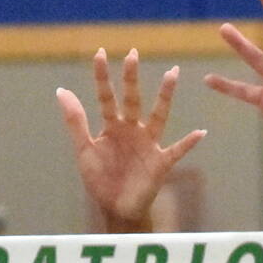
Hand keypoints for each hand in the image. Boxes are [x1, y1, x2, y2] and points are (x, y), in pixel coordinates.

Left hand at [56, 49, 205, 234]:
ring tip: (172, 74)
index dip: (102, 77)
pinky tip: (200, 132)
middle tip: (132, 53)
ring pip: (158, 115)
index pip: (106, 96)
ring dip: (165, 96)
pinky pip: (177, 150)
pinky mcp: (160, 162)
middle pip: (132, 99)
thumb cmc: (101, 180)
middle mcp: (132, 129)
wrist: (116, 209)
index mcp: (112, 126)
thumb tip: (61, 90)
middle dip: (131, 78)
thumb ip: (75, 121)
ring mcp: (148, 144)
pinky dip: (189, 143)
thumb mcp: (84, 150)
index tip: (100, 53)